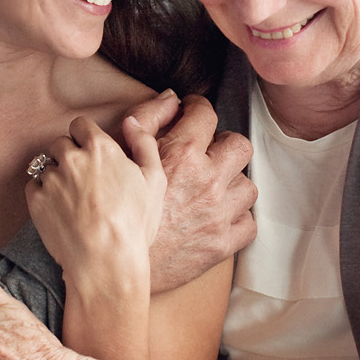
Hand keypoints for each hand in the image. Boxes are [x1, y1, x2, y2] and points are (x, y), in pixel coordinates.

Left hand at [24, 115, 164, 278]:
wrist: (106, 262)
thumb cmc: (134, 224)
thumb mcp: (154, 180)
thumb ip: (143, 143)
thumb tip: (131, 122)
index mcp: (100, 148)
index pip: (80, 124)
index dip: (84, 137)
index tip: (89, 152)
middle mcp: (72, 158)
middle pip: (60, 143)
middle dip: (69, 155)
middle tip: (82, 179)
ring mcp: (51, 179)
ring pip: (46, 165)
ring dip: (56, 176)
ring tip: (72, 200)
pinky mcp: (36, 200)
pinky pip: (33, 186)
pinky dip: (42, 194)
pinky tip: (59, 209)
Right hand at [126, 93, 256, 292]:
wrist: (110, 261)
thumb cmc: (112, 206)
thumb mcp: (120, 153)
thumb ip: (147, 120)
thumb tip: (171, 98)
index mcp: (182, 154)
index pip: (206, 115)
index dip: (198, 109)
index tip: (192, 114)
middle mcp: (207, 181)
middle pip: (240, 146)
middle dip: (224, 144)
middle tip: (207, 153)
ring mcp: (218, 214)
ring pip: (247, 185)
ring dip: (233, 183)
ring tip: (213, 187)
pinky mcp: (221, 244)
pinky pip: (249, 223)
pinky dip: (237, 218)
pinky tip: (219, 216)